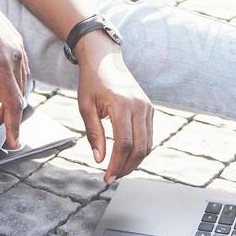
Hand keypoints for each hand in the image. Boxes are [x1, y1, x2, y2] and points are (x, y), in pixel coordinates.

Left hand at [0, 0, 29, 148]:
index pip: (12, 103)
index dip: (12, 127)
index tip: (13, 145)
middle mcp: (14, 55)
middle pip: (16, 98)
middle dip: (1, 119)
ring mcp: (17, 47)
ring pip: (19, 85)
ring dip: (5, 104)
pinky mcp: (15, 42)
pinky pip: (19, 72)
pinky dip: (10, 87)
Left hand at [76, 38, 154, 184]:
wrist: (104, 58)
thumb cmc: (92, 81)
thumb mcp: (86, 107)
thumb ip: (94, 134)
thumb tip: (100, 159)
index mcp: (122, 105)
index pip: (124, 144)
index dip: (116, 164)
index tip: (107, 177)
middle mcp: (139, 106)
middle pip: (139, 147)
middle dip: (126, 167)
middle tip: (113, 178)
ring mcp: (147, 107)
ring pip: (147, 144)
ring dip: (134, 161)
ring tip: (118, 170)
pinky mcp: (149, 108)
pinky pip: (148, 135)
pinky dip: (140, 149)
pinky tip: (126, 157)